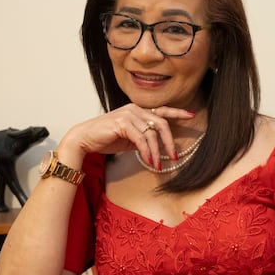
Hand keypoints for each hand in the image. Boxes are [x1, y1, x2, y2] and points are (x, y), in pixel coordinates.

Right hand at [59, 104, 195, 169]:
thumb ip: (143, 139)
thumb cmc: (105, 139)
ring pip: (152, 133)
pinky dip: (147, 151)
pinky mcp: (122, 122)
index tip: (191, 115)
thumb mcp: (129, 139)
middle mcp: (135, 109)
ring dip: (157, 152)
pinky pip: (141, 139)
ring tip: (159, 165)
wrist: (84, 139)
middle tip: (174, 157)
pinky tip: (149, 161)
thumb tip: (158, 148)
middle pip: (161, 122)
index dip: (177, 112)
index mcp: (138, 111)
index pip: (162, 110)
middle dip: (170, 141)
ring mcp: (128, 114)